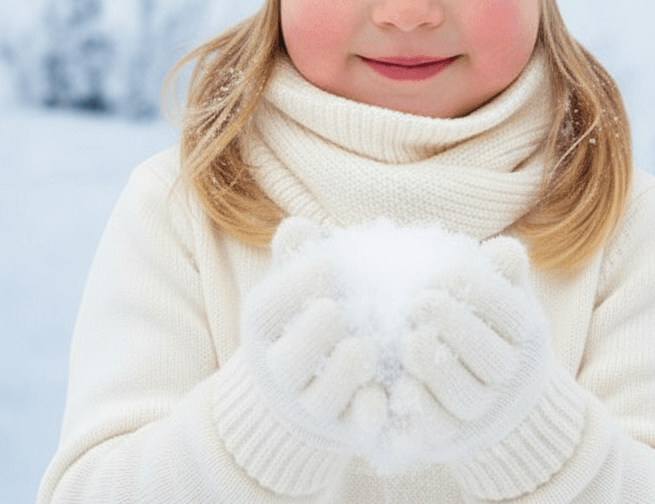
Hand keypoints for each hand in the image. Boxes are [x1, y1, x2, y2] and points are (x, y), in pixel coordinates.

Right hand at [241, 217, 387, 451]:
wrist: (310, 378)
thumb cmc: (310, 308)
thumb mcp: (299, 279)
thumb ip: (297, 252)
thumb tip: (298, 225)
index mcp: (265, 327)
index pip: (266, 310)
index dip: (292, 287)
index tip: (326, 264)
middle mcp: (281, 371)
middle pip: (286, 364)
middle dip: (310, 337)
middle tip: (335, 311)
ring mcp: (312, 405)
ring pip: (321, 401)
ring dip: (342, 375)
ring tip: (364, 347)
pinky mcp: (347, 428)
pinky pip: (359, 428)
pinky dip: (373, 414)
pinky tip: (390, 390)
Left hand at [385, 235, 551, 468]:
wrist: (499, 394)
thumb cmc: (491, 325)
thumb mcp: (504, 293)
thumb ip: (503, 270)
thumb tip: (501, 250)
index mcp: (526, 335)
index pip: (512, 315)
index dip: (481, 292)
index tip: (445, 273)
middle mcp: (511, 378)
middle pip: (492, 360)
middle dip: (455, 328)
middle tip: (418, 302)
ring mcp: (485, 412)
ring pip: (466, 398)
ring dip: (436, 370)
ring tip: (408, 340)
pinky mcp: (454, 438)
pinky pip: (439, 430)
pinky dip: (420, 409)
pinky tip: (400, 383)